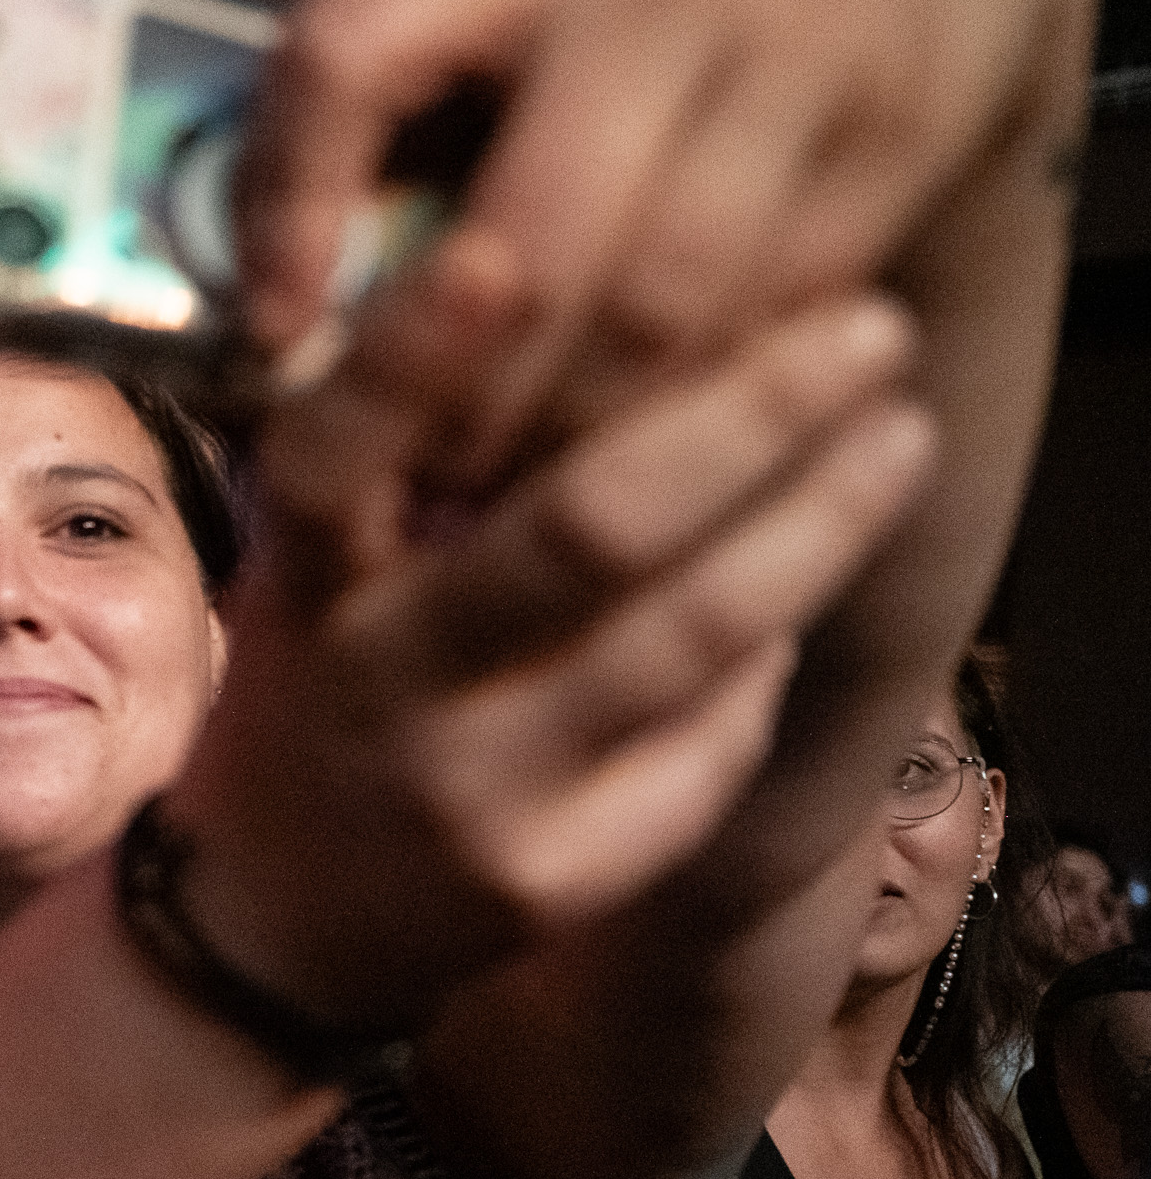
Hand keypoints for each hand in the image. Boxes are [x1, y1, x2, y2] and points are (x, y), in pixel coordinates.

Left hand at [114, 0, 1095, 475]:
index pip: (351, 54)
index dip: (286, 199)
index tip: (265, 324)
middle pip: (521, 243)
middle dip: (445, 393)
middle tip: (395, 483)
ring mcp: (781, 70)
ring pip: (653, 308)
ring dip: (564, 429)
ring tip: (496, 497)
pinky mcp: (887, 148)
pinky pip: (770, 318)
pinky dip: (691, 406)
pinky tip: (633, 459)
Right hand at [169, 281, 933, 1026]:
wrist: (278, 926)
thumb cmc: (315, 690)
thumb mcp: (303, 575)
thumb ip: (397, 472)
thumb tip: (588, 305)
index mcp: (298, 587)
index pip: (332, 458)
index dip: (408, 360)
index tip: (501, 253)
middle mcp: (374, 687)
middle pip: (580, 535)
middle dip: (744, 417)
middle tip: (863, 326)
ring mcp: (468, 795)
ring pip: (687, 640)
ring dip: (816, 525)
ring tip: (899, 436)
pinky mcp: (550, 882)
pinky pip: (705, 745)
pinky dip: (766, 658)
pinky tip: (805, 584)